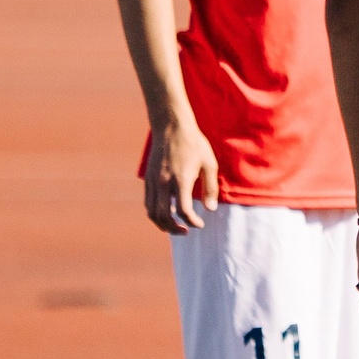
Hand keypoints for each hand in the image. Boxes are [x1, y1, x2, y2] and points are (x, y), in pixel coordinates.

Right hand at [144, 116, 220, 233]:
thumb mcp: (209, 164)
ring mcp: (153, 181)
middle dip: (174, 228)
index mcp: (180, 180)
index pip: (183, 211)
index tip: (200, 224)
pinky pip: (148, 202)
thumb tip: (210, 209)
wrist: (171, 127)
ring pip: (151, 211)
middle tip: (186, 231)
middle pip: (163, 216)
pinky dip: (155, 212)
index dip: (192, 222)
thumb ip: (210, 188)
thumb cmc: (194, 144)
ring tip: (176, 226)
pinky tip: (168, 213)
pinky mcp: (148, 179)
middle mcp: (163, 183)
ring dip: (162, 223)